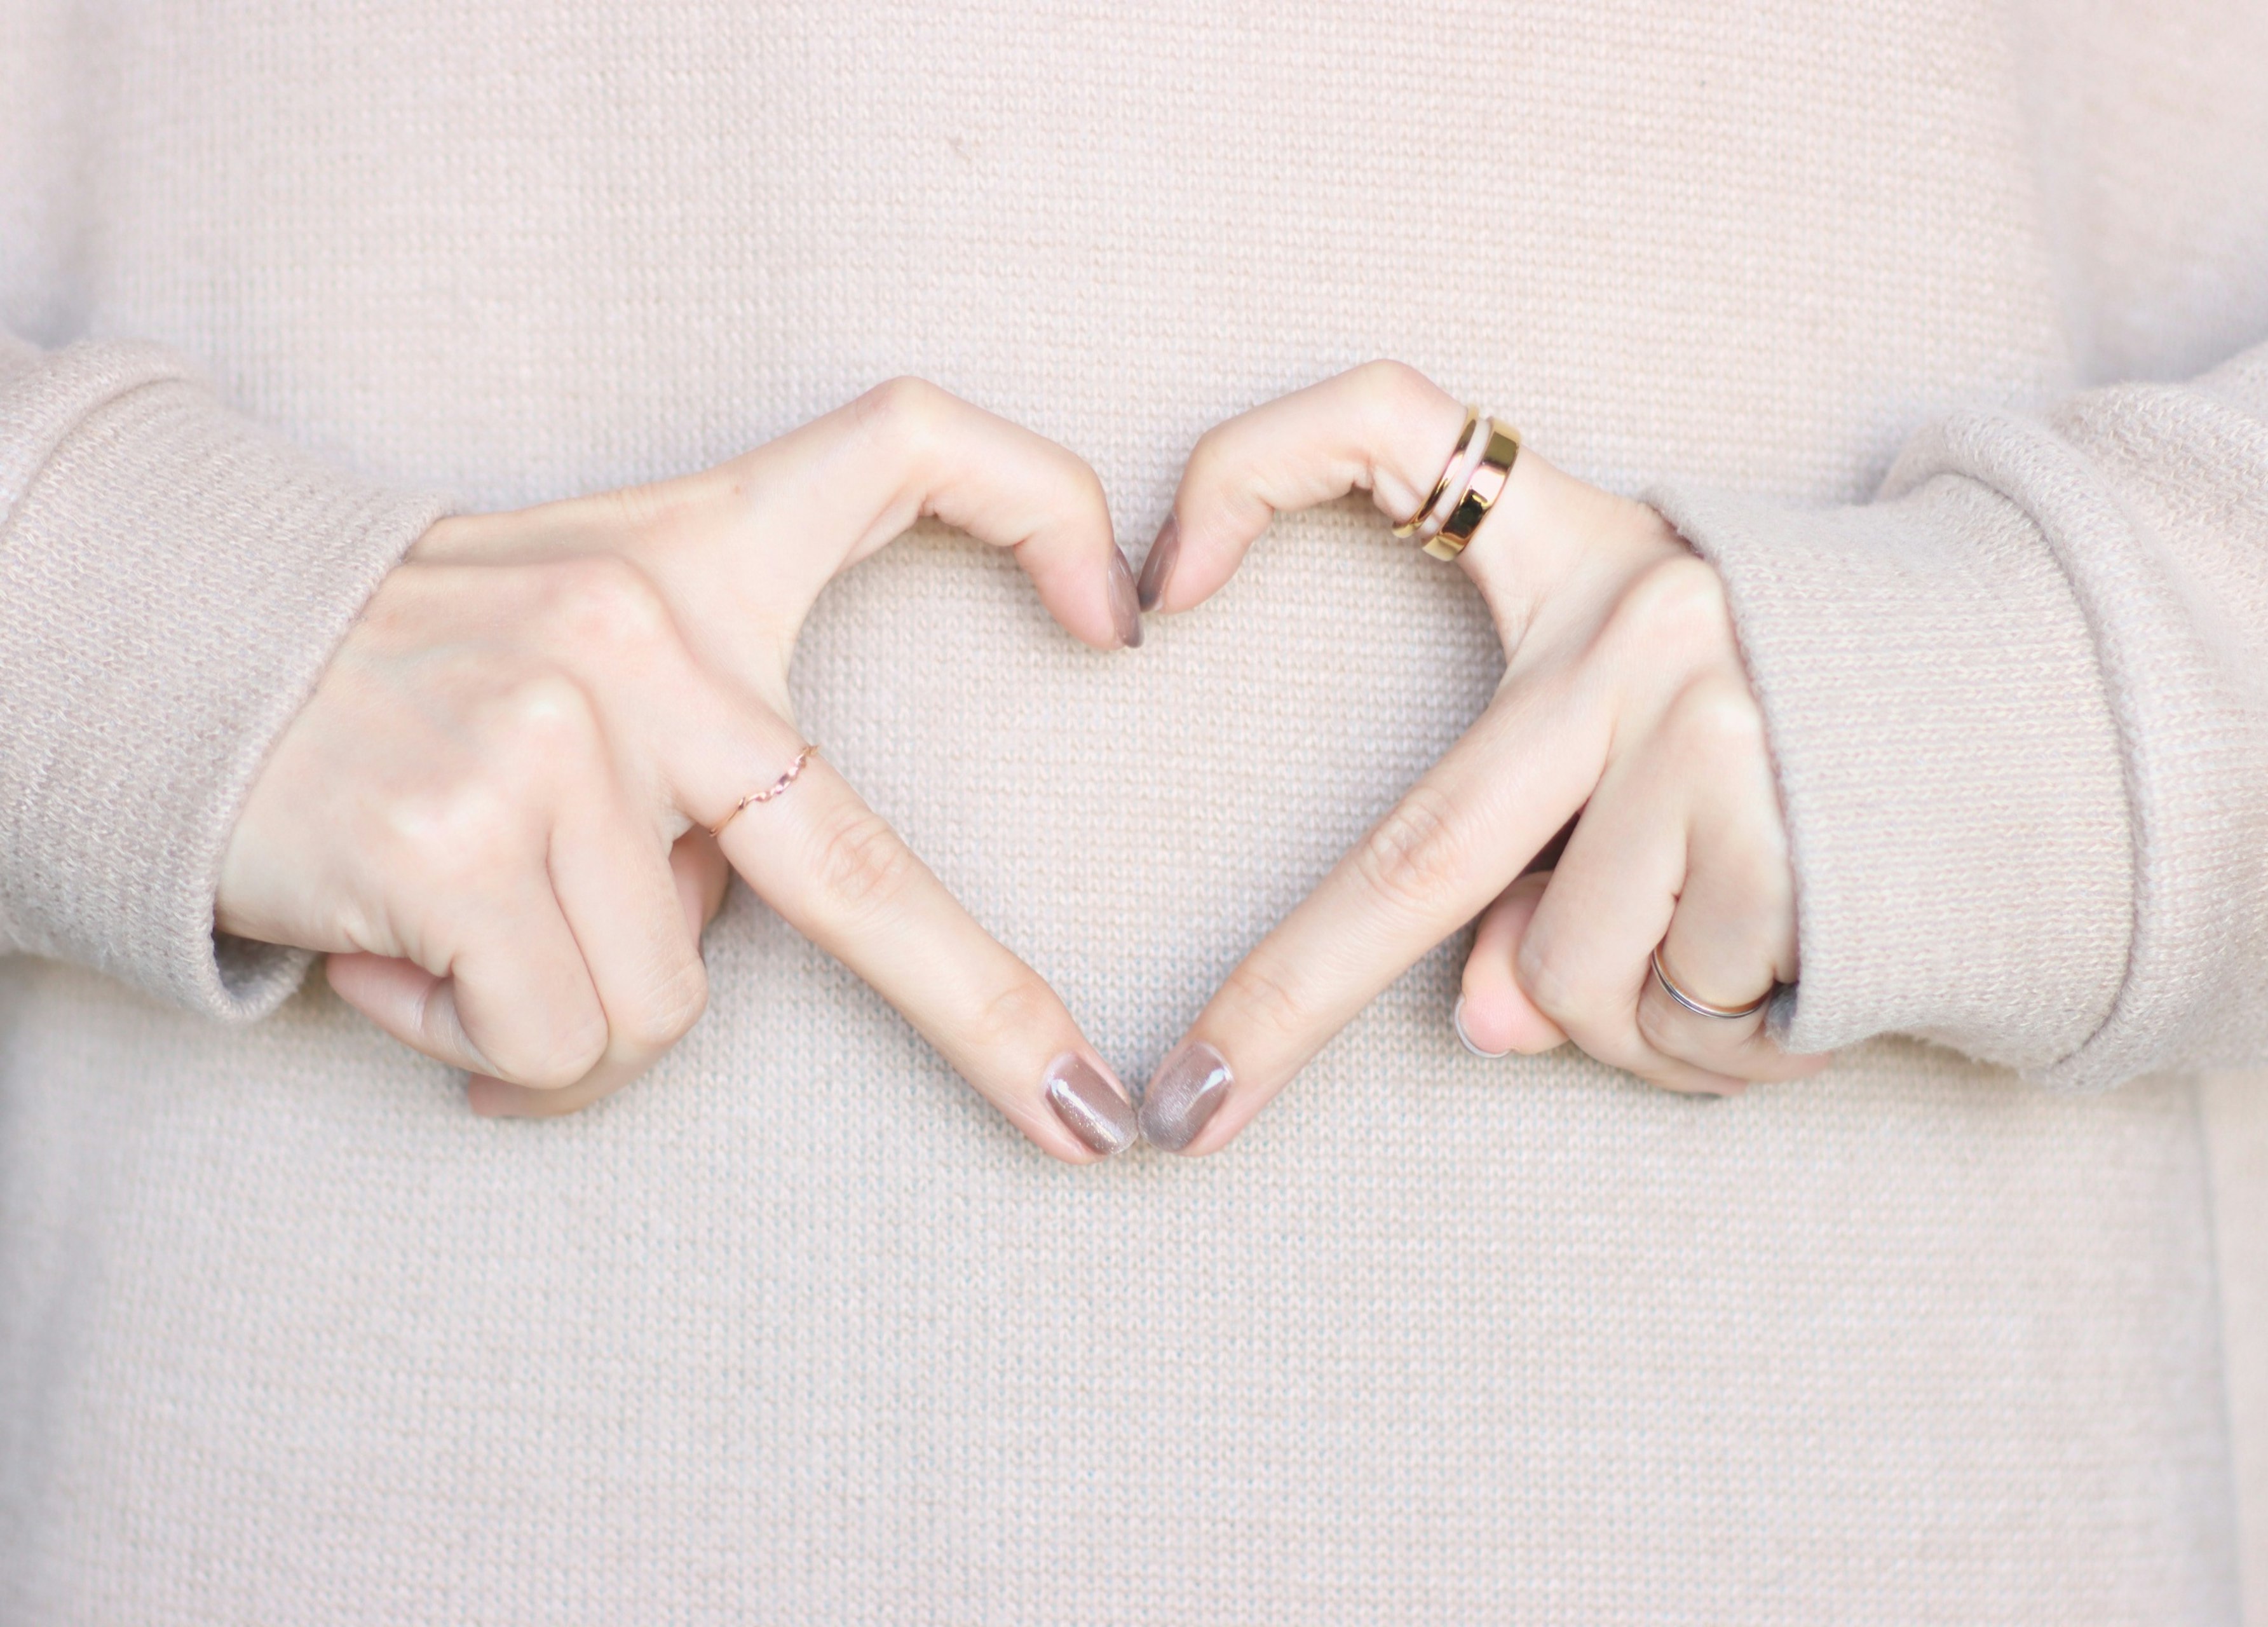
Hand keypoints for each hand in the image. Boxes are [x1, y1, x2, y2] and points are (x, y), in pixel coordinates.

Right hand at [218, 379, 1143, 1158]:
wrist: (169, 657)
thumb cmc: (408, 672)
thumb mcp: (571, 619)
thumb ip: (700, 729)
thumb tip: (735, 926)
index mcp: (694, 554)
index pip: (901, 449)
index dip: (1036, 507)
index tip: (1126, 617)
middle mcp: (639, 631)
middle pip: (853, 867)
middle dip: (983, 1016)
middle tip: (1081, 1120)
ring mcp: (549, 735)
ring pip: (665, 1008)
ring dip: (575, 1018)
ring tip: (472, 930)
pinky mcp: (452, 839)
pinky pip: (556, 1039)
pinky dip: (488, 1043)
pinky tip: (409, 961)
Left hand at [1132, 362, 1825, 1152]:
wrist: (2038, 711)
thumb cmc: (1787, 712)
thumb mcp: (1639, 721)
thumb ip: (1527, 858)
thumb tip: (1498, 1027)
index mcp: (1575, 548)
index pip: (1387, 430)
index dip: (1252, 472)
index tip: (1144, 594)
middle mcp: (1639, 626)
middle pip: (1423, 853)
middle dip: (1286, 1001)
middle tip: (1188, 1116)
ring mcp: (1722, 728)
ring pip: (1577, 982)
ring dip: (1627, 1021)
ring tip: (1718, 945)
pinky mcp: (1801, 831)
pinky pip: (1687, 1020)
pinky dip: (1714, 1046)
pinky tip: (1782, 972)